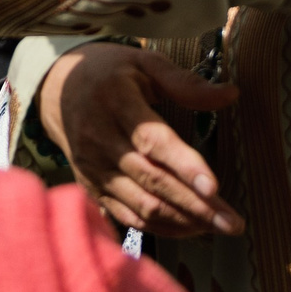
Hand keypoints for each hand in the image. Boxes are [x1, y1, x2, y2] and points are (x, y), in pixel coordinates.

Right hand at [36, 43, 241, 237]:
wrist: (56, 91)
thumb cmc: (109, 73)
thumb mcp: (144, 62)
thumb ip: (185, 82)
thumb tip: (232, 94)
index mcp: (116, 103)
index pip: (153, 141)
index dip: (184, 166)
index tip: (215, 187)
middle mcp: (101, 141)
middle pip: (152, 181)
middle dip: (196, 205)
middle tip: (234, 223)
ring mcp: (94, 169)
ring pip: (141, 206)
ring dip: (183, 221)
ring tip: (220, 228)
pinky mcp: (91, 188)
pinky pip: (128, 216)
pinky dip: (160, 228)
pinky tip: (190, 229)